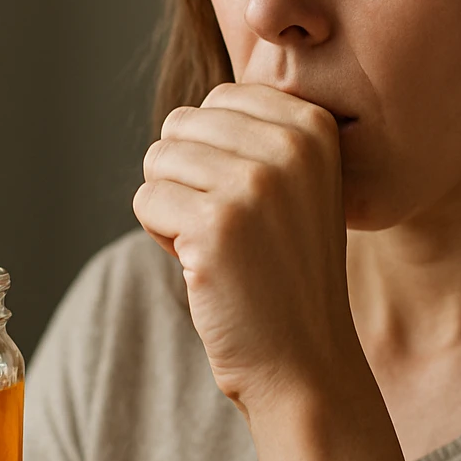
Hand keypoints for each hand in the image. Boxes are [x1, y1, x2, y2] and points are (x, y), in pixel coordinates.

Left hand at [132, 82, 357, 411]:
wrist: (305, 361)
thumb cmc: (285, 272)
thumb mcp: (298, 186)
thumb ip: (258, 137)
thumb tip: (186, 115)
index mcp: (314, 127)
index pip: (220, 98)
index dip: (214, 154)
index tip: (252, 202)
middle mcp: (291, 146)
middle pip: (182, 126)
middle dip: (188, 178)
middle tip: (232, 230)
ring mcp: (254, 184)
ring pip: (157, 160)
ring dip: (173, 208)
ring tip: (220, 248)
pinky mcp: (215, 225)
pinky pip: (146, 200)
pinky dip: (162, 237)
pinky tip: (206, 268)